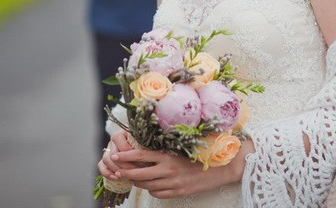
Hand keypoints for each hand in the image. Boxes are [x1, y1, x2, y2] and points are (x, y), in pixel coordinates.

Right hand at [98, 130, 139, 180]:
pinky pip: (101, 166)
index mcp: (122, 134)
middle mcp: (113, 141)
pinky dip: (107, 172)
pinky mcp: (105, 161)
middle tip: (134, 170)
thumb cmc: (145, 148)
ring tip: (125, 175)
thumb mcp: (144, 145)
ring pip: (106, 159)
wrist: (142, 155)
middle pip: (113, 152)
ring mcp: (108, 151)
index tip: (138, 159)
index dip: (128, 152)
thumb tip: (143, 153)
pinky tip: (115, 178)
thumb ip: (142, 147)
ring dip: (116, 169)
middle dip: (124, 164)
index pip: (120, 141)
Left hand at [113, 138, 253, 198]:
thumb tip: (147, 142)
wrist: (220, 168)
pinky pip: (158, 194)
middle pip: (139, 174)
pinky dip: (151, 190)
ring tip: (131, 177)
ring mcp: (173, 183)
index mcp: (168, 155)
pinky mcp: (178, 192)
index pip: (140, 155)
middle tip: (117, 171)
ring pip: (147, 186)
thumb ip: (165, 147)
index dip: (125, 156)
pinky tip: (151, 185)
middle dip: (126, 173)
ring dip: (137, 182)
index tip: (115, 156)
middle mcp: (168, 170)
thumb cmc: (200, 152)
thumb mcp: (182, 145)